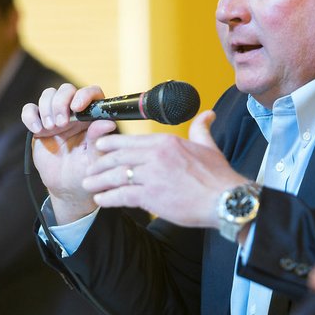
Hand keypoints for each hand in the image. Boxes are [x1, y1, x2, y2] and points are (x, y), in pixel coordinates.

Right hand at [21, 83, 117, 223]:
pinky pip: (30, 109)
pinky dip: (30, 115)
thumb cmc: (85, 172)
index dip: (84, 94)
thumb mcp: (94, 159)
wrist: (66, 187)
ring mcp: (55, 117)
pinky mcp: (39, 124)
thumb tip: (108, 123)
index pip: (91, 93)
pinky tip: (36, 130)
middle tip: (61, 124)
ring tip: (51, 128)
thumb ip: (98, 140)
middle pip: (66, 90)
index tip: (77, 107)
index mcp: (92, 117)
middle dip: (60, 103)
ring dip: (47, 108)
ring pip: (48, 95)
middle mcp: (74, 113)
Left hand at [81, 110, 248, 227]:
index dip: (112, 144)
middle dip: (101, 163)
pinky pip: (122, 195)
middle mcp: (156, 156)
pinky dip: (109, 198)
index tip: (100, 146)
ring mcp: (151, 176)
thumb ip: (201, 129)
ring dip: (99, 180)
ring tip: (89, 184)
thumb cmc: (218, 176)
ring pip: (116, 175)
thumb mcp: (208, 147)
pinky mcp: (151, 197)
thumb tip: (208, 114)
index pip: (131, 140)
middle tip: (89, 167)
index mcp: (166, 142)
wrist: (225, 200)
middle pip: (119, 157)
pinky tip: (101, 200)